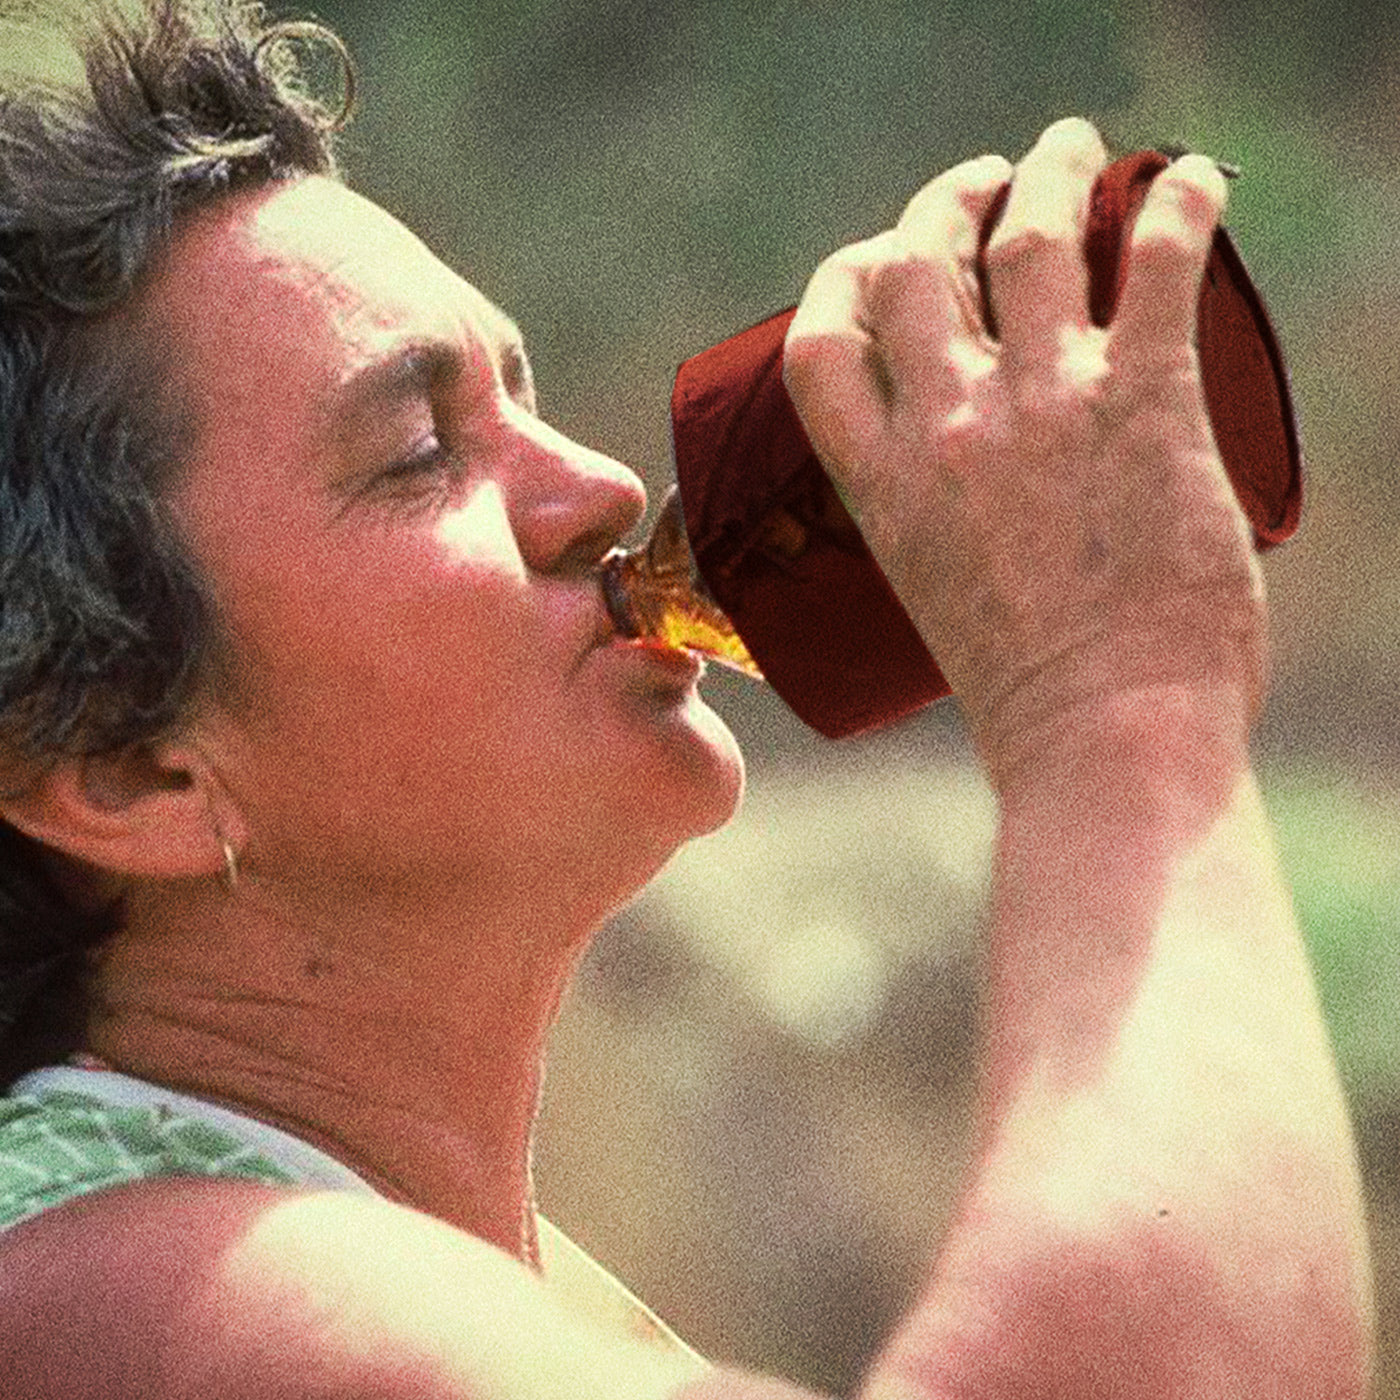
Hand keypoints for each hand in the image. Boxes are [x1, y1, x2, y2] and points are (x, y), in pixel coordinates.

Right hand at [782, 119, 1264, 785]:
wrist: (1105, 740)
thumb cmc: (1027, 699)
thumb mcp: (932, 598)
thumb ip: (936, 532)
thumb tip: (980, 505)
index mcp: (882, 485)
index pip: (822, 346)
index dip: (840, 280)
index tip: (874, 258)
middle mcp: (948, 429)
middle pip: (917, 265)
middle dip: (943, 201)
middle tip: (983, 183)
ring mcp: (1043, 410)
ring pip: (1027, 240)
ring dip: (1048, 173)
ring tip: (1067, 150)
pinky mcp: (1144, 406)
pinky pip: (1159, 263)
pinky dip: (1182, 200)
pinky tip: (1192, 175)